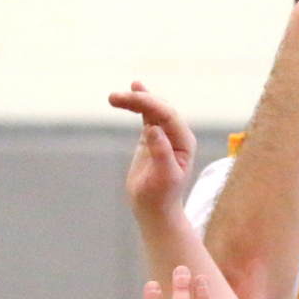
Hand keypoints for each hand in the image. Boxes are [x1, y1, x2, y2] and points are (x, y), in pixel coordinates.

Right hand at [108, 82, 196, 217]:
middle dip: (138, 99)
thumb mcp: (163, 178)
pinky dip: (139, 104)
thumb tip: (153, 129)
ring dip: (135, 100)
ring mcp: (166, 135)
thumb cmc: (160, 197)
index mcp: (184, 142)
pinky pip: (148, 115)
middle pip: (159, 108)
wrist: (155, 209)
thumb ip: (161, 153)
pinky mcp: (153, 138)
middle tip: (114, 97)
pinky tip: (134, 89)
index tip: (129, 99)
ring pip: (152, 109)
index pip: (168, 115)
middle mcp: (178, 134)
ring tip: (114, 97)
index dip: (149, 104)